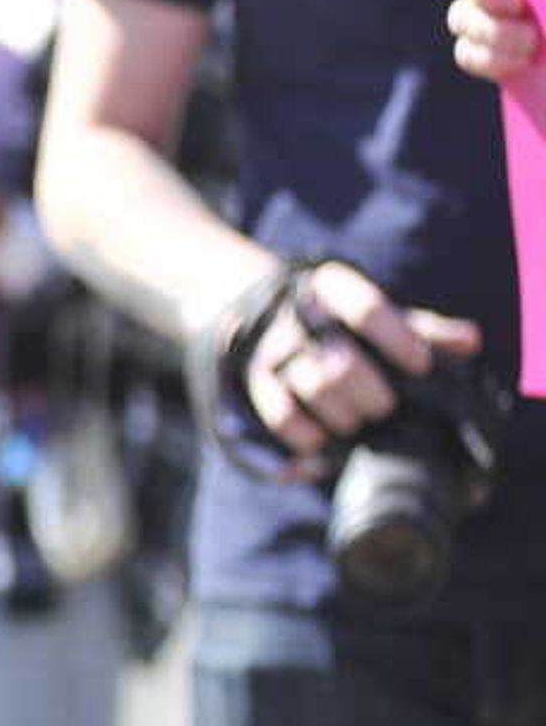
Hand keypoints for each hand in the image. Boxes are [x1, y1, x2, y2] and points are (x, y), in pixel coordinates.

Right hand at [237, 261, 482, 469]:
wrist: (275, 317)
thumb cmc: (347, 321)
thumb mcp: (385, 314)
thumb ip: (426, 329)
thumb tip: (469, 340)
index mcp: (334, 288)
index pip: (366, 310)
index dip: (397, 340)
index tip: (420, 366)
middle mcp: (299, 315)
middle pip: (340, 361)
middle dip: (370, 393)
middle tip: (384, 405)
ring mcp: (274, 348)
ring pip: (311, 387)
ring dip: (343, 414)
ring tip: (356, 420)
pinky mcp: (256, 380)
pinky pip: (280, 414)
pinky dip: (306, 434)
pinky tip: (322, 438)